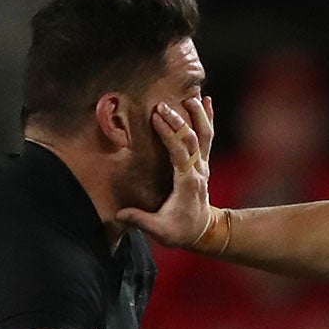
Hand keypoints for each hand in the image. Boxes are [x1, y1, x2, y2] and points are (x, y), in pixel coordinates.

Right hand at [115, 97, 219, 248]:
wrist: (203, 232)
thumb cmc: (180, 231)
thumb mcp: (160, 231)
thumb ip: (140, 220)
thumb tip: (120, 215)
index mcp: (187, 183)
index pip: (179, 153)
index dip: (169, 134)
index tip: (156, 117)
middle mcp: (198, 170)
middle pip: (192, 140)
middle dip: (178, 121)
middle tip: (162, 104)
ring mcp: (203, 165)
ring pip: (205, 135)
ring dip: (199, 115)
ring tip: (192, 96)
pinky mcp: (203, 162)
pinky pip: (208, 137)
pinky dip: (208, 119)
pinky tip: (206, 101)